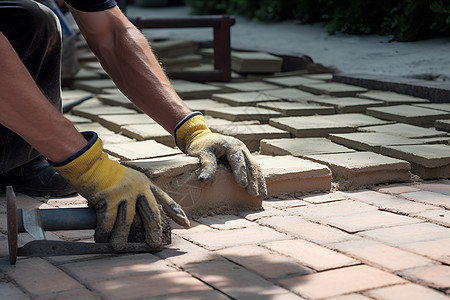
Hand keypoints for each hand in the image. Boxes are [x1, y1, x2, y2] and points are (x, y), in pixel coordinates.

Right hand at [50, 132, 188, 250]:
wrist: (91, 164)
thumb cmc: (110, 176)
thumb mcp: (131, 181)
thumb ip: (139, 197)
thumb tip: (141, 224)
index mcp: (146, 184)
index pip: (164, 200)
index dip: (176, 212)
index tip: (186, 224)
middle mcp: (138, 188)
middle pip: (151, 214)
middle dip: (154, 231)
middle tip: (154, 245)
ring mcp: (124, 193)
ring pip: (127, 222)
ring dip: (122, 238)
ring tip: (119, 247)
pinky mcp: (108, 198)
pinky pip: (107, 221)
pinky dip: (103, 232)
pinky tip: (101, 238)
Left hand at [175, 112, 266, 197]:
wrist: (205, 137)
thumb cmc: (202, 146)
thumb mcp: (202, 153)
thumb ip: (206, 166)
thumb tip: (203, 180)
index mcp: (231, 146)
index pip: (237, 160)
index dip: (241, 173)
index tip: (243, 185)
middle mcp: (241, 148)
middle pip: (249, 164)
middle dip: (253, 180)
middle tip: (254, 194)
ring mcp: (245, 153)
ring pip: (255, 167)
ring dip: (258, 181)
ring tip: (261, 195)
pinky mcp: (246, 158)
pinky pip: (255, 169)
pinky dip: (258, 179)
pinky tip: (261, 190)